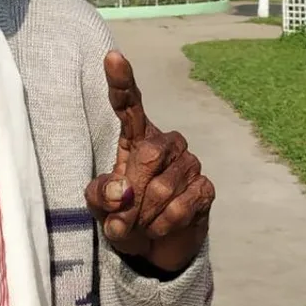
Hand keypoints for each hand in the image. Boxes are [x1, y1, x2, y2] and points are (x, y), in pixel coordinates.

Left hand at [84, 51, 213, 273]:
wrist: (153, 247)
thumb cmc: (123, 216)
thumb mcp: (99, 206)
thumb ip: (101, 194)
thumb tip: (122, 192)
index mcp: (136, 137)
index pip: (129, 105)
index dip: (121, 81)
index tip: (112, 58)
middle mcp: (165, 143)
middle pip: (148, 154)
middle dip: (131, 194)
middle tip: (120, 219)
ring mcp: (189, 163)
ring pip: (163, 187)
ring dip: (143, 216)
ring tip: (138, 225)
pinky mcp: (205, 188)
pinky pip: (181, 206)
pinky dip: (162, 225)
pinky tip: (158, 228)